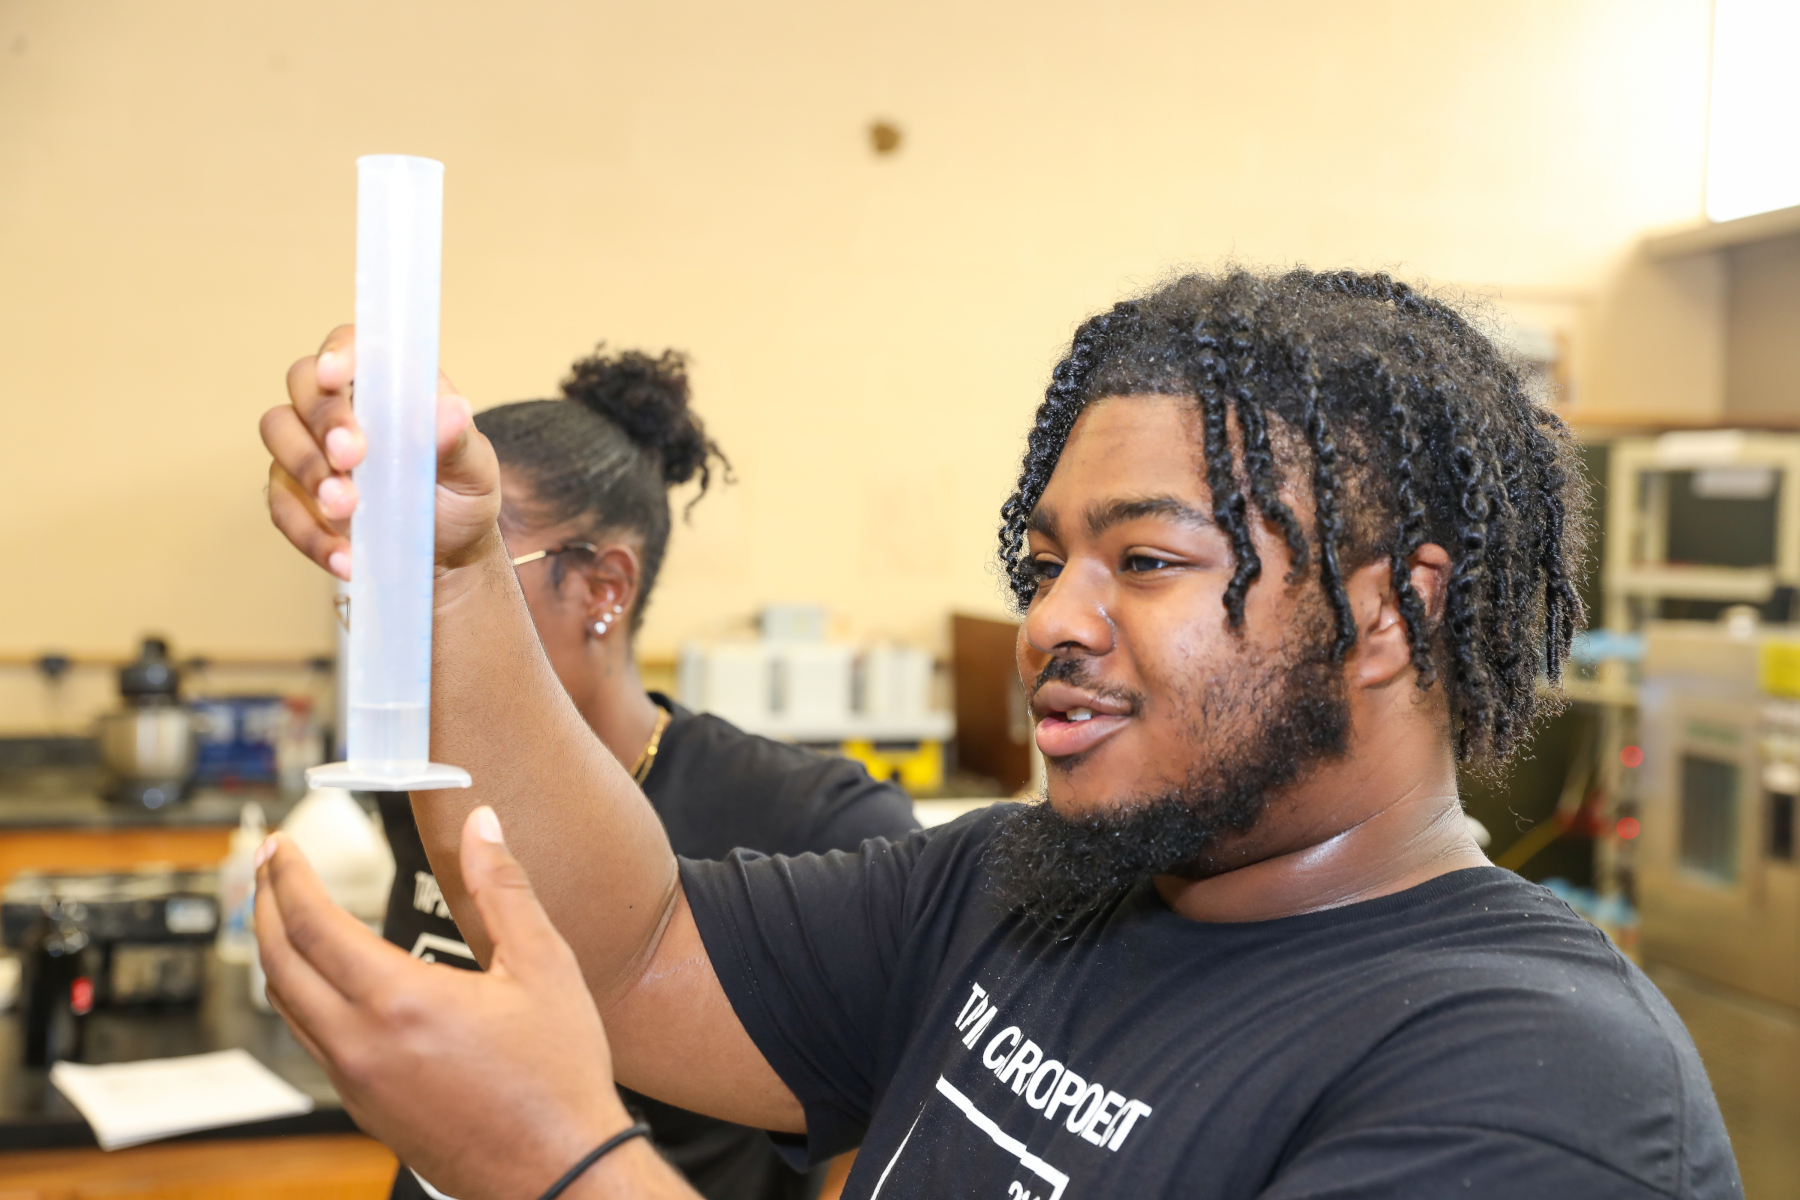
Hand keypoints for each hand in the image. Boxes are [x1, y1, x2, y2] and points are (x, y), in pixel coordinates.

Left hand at [254, 807, 695, 1199]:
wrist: (560, 1171)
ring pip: (287, 1008)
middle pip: (278, 964)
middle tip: (266, 866)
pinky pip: (312, 1044)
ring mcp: (357, 1084)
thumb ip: (504, 888)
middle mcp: (361, 1046)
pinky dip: (302, 999)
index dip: (287, 875)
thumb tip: (482, 827)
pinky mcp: (366, 1111)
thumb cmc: (558, 1077)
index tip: (280, 843)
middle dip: (263, 905)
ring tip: (286, 916)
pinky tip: (328, 983)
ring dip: (277, 953)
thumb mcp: (544, 966)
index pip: (312, 923)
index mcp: (400, 1002)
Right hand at [260, 326, 502, 580]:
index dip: (338, 351)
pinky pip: (280, 503)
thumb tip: (452, 412)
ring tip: (347, 509)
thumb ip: (459, 442)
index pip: (352, 345)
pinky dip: (309, 531)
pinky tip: (343, 556)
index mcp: (386, 384)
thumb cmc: (460, 495)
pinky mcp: (292, 493)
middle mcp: (339, 406)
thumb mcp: (474, 471)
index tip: (336, 376)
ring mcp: (308, 447)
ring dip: (308, 471)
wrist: (446, 554)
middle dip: (324, 420)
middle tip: (352, 457)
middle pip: (303, 384)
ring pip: (278, 434)